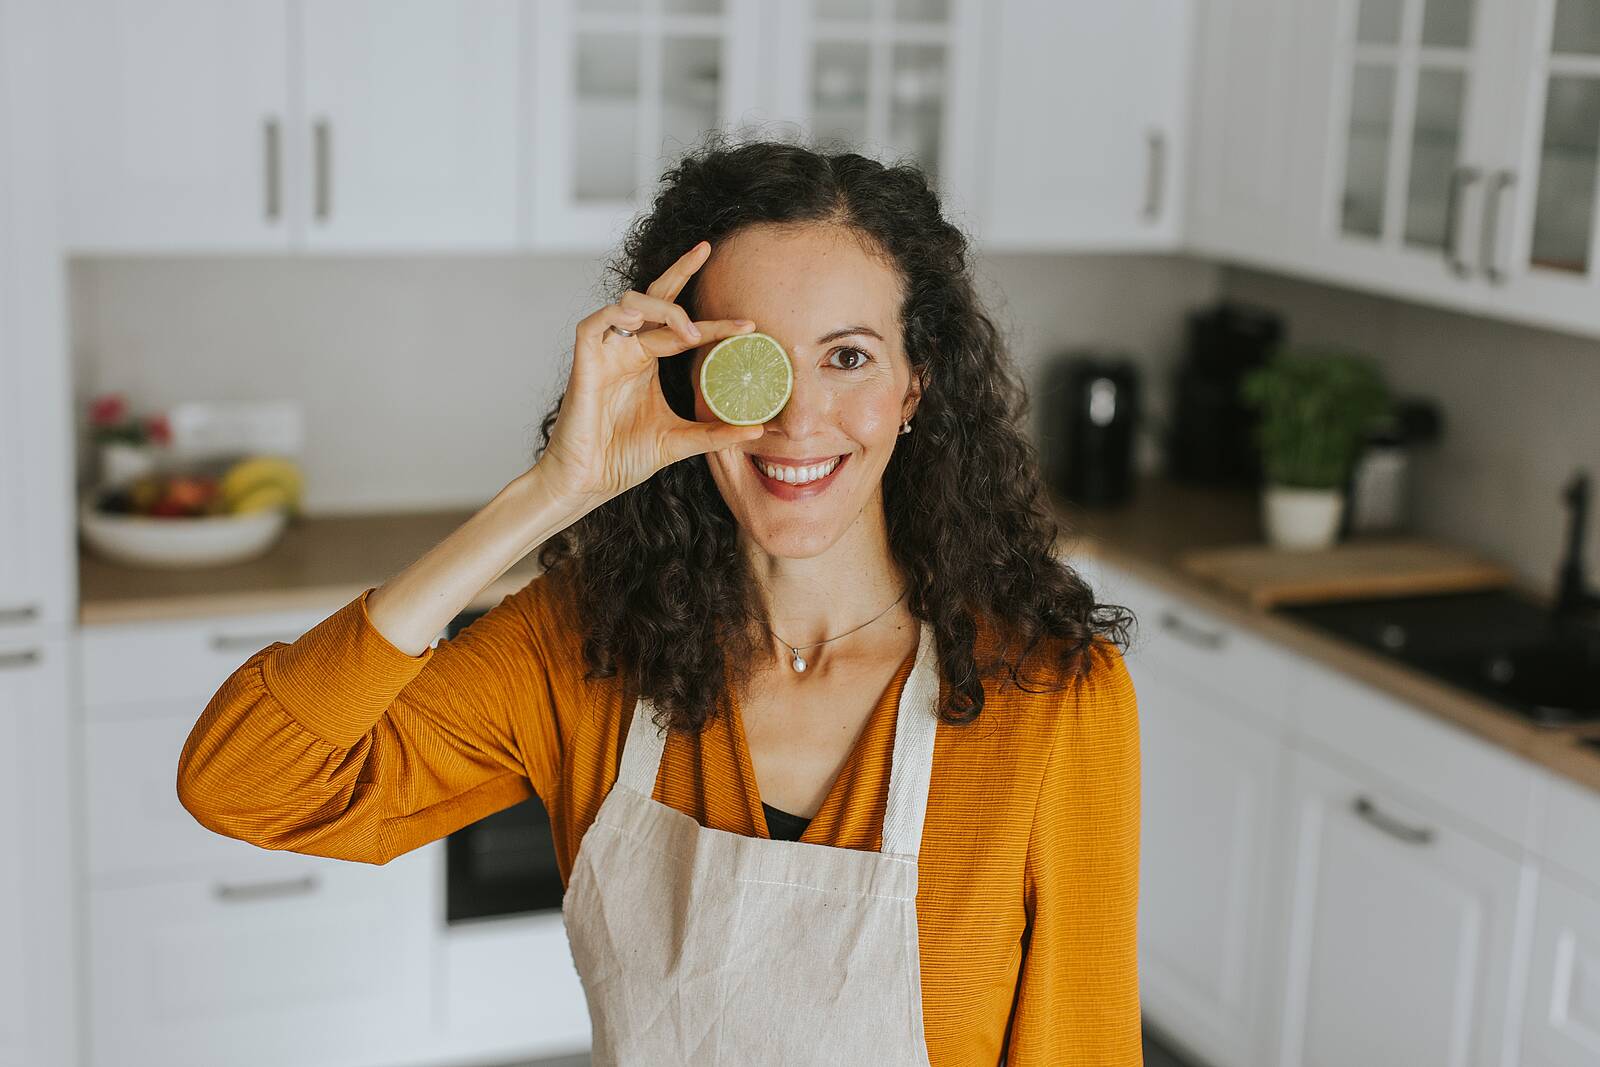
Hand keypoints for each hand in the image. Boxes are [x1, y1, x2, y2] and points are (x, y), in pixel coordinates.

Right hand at [536, 240, 761, 507]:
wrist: (586, 483)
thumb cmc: (622, 459)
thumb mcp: (679, 442)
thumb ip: (715, 433)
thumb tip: (758, 430)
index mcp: (647, 361)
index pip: (683, 328)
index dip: (715, 323)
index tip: (749, 325)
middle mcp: (627, 349)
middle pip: (654, 297)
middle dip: (680, 271)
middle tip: (707, 250)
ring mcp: (605, 352)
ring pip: (630, 302)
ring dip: (662, 308)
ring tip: (690, 331)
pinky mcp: (584, 362)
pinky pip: (595, 323)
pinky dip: (617, 314)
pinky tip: (639, 318)